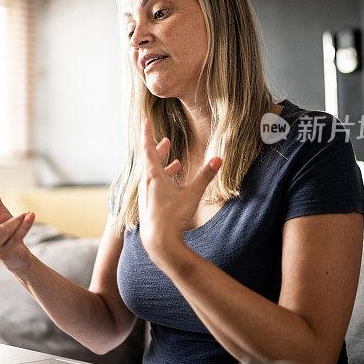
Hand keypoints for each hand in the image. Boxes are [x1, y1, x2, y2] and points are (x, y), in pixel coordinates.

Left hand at [138, 118, 221, 260]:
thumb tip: (219, 158)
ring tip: (173, 162)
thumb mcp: (192, 195)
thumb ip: (205, 176)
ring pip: (152, 174)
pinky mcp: (148, 205)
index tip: (144, 121)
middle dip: (158, 149)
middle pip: (150, 161)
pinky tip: (173, 186)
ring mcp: (146, 195)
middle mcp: (146, 184)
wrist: (158, 242)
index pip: (148, 149)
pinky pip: (154, 186)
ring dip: (162, 165)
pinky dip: (162, 180)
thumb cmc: (173, 217)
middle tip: (164, 140)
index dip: (147, 133)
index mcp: (153, 176)